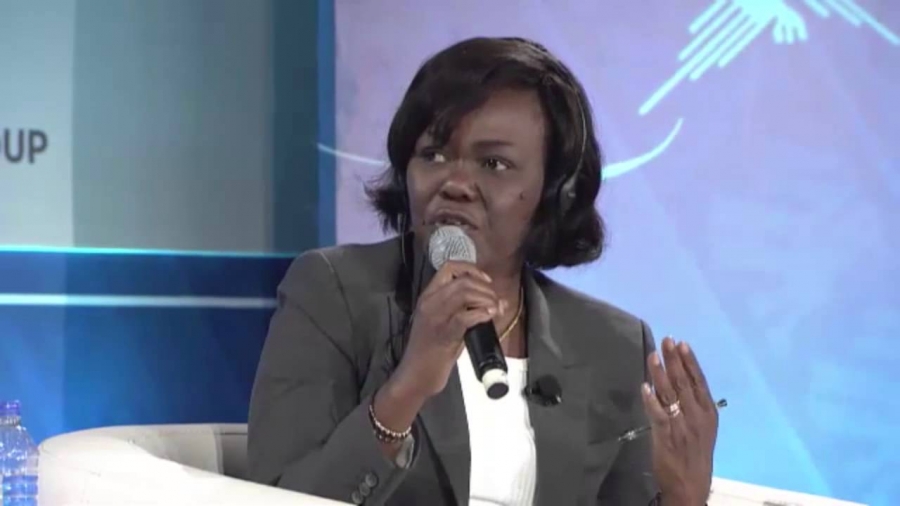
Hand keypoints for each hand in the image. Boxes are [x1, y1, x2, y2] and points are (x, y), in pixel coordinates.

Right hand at [394, 261, 505, 398]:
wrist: (415, 375)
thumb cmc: (431, 351)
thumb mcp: (445, 324)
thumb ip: (468, 311)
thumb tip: (499, 302)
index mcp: (428, 296)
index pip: (449, 267)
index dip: (472, 269)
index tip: (486, 282)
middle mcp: (429, 302)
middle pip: (462, 280)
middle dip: (485, 288)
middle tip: (495, 301)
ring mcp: (435, 317)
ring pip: (464, 292)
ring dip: (486, 298)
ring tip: (494, 309)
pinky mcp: (443, 334)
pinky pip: (465, 316)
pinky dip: (482, 313)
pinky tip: (489, 317)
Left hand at [641, 337, 717, 505]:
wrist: (690, 485)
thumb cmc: (695, 455)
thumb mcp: (702, 428)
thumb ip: (692, 406)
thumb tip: (677, 380)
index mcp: (708, 413)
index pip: (699, 381)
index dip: (690, 361)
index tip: (682, 344)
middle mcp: (697, 416)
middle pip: (684, 382)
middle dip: (674, 360)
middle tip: (666, 340)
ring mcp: (682, 425)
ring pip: (670, 394)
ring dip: (660, 373)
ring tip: (653, 356)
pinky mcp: (667, 436)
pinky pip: (658, 414)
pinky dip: (651, 400)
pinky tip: (645, 387)